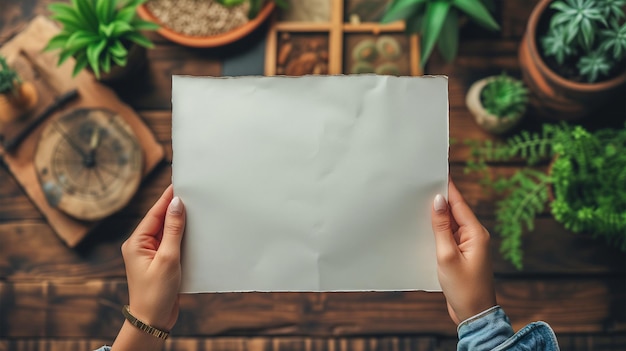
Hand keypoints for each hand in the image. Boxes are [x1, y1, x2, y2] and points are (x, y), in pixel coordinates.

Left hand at [121, 184, 184, 330]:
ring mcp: (151, 254)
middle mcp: (141, 245)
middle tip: (194, 193)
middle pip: (162, 220)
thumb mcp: (168, 258)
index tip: (180, 183)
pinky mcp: (161, 263)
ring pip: (169, 232)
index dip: (168, 198)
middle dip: (177, 208)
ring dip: (182, 223)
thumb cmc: (155, 293)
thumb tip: (176, 204)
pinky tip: (196, 233)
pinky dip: (184, 237)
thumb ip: (173, 230)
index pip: (155, 213)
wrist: (152, 321)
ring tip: (198, 209)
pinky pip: (173, 243)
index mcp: (136, 242)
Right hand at [431, 180, 495, 324]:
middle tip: (419, 185)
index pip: (459, 202)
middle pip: (454, 210)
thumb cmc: (464, 288)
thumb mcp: (447, 256)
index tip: (436, 170)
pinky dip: (437, 231)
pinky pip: (448, 236)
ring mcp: (468, 245)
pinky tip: (424, 229)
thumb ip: (441, 227)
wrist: (474, 314)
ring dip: (436, 216)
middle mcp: (474, 235)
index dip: (447, 186)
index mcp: (476, 232)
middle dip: (438, 199)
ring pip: (450, 223)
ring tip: (416, 204)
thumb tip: (438, 201)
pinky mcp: (462, 254)